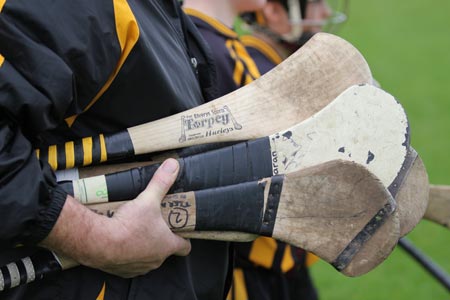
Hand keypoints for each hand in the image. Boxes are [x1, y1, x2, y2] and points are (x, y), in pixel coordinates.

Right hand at [42, 158, 190, 277]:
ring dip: (142, 248)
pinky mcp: (121, 271)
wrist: (99, 243)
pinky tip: (119, 241)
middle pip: (164, 251)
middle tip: (154, 225)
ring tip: (135, 231)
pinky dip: (125, 254)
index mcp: (167, 245)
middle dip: (160, 239)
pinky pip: (127, 264)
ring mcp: (138, 268)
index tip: (181, 232)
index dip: (184, 239)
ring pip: (145, 259)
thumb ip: (161, 182)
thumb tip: (173, 165)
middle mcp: (155, 261)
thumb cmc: (129, 225)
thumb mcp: (148, 200)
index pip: (185, 247)